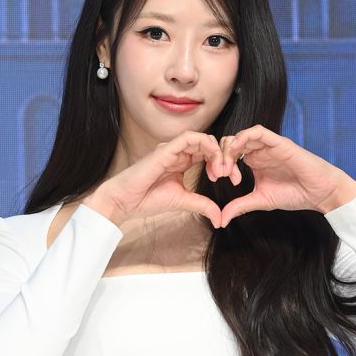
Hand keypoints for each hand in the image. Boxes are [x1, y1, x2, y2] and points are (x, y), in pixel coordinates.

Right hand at [91, 131, 224, 227]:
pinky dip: (205, 144)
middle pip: (208, 144)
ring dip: (217, 151)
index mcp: (182, 162)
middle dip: (225, 156)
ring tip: (222, 170)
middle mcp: (178, 152)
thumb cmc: (147, 200)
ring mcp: (171, 149)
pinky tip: (213, 159)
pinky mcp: (166, 149)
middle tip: (231, 175)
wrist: (124, 202)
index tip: (231, 179)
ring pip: (202, 138)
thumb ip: (202, 205)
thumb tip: (219, 218)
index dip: (223, 162)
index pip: (208, 154)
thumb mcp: (183, 201)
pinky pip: (189, 137)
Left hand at [210, 125, 355, 227]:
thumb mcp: (261, 200)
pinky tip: (237, 151)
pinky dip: (244, 137)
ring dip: (230, 148)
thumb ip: (240, 206)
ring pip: (241, 135)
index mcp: (253, 161)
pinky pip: (258, 132)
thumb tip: (221, 220)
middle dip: (220, 155)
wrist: (319, 193)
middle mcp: (259, 151)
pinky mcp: (279, 143)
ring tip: (227, 166)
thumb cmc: (294, 194)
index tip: (216, 179)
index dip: (218, 164)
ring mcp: (268, 146)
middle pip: (231, 142)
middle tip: (219, 173)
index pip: (228, 154)